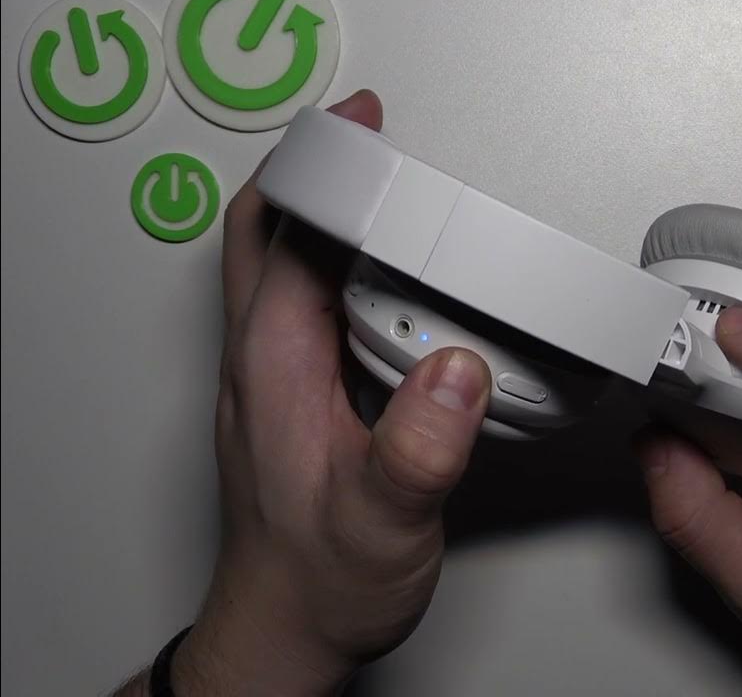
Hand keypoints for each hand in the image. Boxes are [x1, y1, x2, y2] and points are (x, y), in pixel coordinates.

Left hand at [172, 90, 491, 694]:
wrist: (291, 627)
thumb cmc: (320, 580)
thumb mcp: (382, 520)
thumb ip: (419, 447)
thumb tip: (457, 370)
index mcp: (274, 363)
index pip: (285, 235)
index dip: (325, 173)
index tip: (369, 131)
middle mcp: (266, 357)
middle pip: (267, 232)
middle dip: (314, 173)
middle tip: (371, 138)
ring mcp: (278, 375)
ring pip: (284, 266)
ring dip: (328, 216)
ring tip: (390, 190)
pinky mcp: (299, 394)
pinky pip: (313, 307)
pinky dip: (347, 269)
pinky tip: (394, 281)